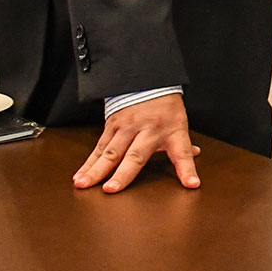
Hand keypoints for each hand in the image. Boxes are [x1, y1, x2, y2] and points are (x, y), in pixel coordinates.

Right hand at [73, 94, 200, 192]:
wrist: (149, 81)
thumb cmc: (166, 108)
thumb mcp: (180, 125)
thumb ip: (183, 150)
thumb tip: (191, 177)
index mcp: (172, 131)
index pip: (183, 153)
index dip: (187, 170)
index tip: (191, 184)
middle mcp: (149, 130)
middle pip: (135, 155)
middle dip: (123, 174)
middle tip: (111, 189)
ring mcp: (128, 127)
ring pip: (110, 152)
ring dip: (96, 170)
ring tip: (84, 184)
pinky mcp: (112, 125)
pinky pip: (99, 147)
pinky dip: (89, 163)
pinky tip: (80, 176)